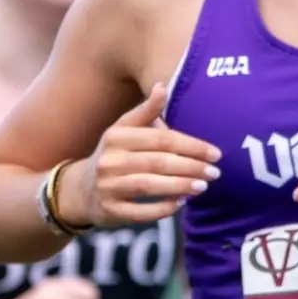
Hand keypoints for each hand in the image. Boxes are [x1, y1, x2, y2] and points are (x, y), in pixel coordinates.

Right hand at [58, 84, 221, 227]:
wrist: (82, 190)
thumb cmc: (115, 156)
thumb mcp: (125, 130)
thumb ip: (146, 111)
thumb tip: (162, 86)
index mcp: (115, 136)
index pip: (160, 138)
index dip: (191, 146)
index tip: (216, 153)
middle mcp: (108, 160)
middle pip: (157, 162)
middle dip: (191, 167)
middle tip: (215, 172)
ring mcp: (107, 186)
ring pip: (148, 185)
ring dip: (180, 186)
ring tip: (202, 187)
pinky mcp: (109, 210)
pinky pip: (140, 212)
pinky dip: (163, 208)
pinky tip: (181, 204)